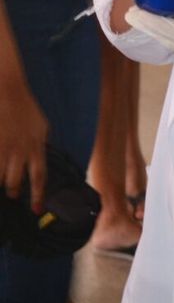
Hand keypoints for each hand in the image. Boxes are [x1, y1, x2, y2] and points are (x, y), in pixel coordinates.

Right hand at [0, 84, 48, 211]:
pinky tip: (0, 166)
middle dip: (13, 191)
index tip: (36, 211)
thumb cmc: (25, 108)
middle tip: (12, 193)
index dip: (37, 197)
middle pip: (15, 182)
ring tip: (3, 179)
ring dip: (1, 181)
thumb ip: (40, 144)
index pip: (39, 178)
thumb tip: (41, 157)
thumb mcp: (40, 127)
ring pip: (1, 178)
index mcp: (36, 146)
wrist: (8, 91)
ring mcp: (4, 148)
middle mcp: (20, 151)